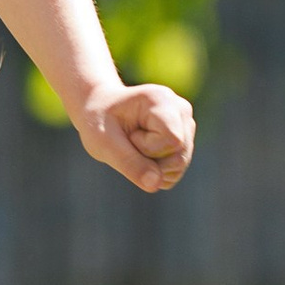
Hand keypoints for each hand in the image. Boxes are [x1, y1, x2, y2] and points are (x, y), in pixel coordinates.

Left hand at [74, 80, 193, 193]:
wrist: (98, 110)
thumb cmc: (98, 121)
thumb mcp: (104, 143)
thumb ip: (129, 163)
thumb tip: (155, 184)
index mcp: (162, 99)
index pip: (173, 140)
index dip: (148, 149)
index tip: (128, 135)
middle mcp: (181, 109)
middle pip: (179, 156)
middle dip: (150, 160)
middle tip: (128, 142)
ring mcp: (186, 124)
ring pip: (180, 164)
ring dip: (153, 166)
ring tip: (134, 146)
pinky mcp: (185, 138)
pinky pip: (176, 170)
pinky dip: (156, 170)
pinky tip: (141, 154)